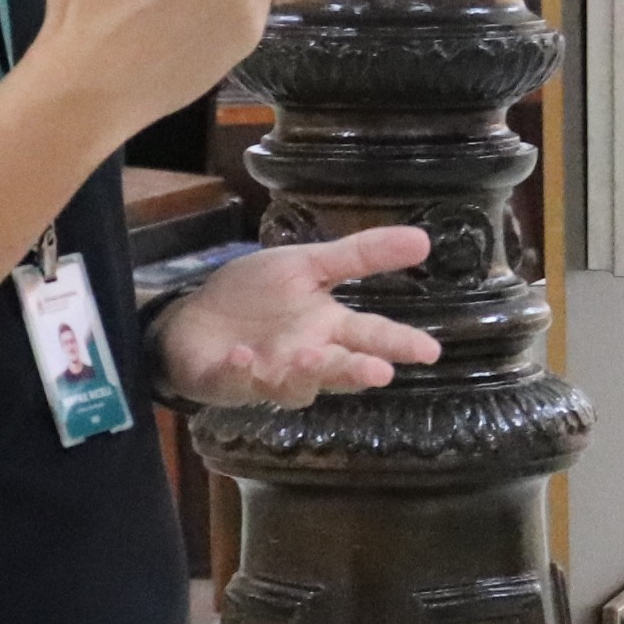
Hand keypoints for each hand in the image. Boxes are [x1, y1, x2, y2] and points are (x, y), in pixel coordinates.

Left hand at [152, 230, 442, 409]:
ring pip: (294, 385)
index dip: (399, 344)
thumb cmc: (256, 296)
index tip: (429, 351)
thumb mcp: (307, 264)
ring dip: (303, 374)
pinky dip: (242, 371)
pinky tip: (243, 357)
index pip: (371, 335)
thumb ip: (361, 256)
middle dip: (356, 371)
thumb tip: (424, 238)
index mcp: (328, 327)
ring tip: (308, 357)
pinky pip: (239, 380)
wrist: (193, 318)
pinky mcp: (231, 382)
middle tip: (378, 373)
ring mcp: (269, 374)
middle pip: (338, 368)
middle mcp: (306, 357)